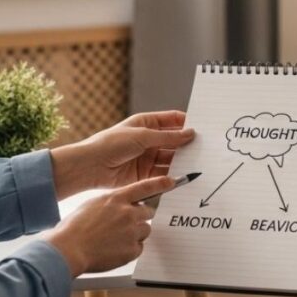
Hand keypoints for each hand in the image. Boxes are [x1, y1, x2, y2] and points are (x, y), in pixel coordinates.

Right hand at [42, 175, 174, 275]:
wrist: (68, 249)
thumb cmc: (73, 229)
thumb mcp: (92, 205)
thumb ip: (110, 203)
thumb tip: (119, 206)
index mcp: (116, 199)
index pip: (144, 187)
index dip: (160, 184)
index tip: (172, 181)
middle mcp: (128, 213)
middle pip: (148, 212)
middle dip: (139, 217)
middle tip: (124, 225)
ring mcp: (131, 231)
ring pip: (145, 230)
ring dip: (135, 234)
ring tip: (115, 240)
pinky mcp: (132, 249)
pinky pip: (138, 248)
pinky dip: (130, 250)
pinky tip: (114, 251)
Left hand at [50, 111, 194, 198]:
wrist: (90, 167)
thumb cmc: (111, 144)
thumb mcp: (142, 136)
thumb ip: (168, 137)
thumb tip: (190, 133)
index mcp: (146, 123)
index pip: (172, 121)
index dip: (187, 123)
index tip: (204, 128)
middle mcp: (148, 140)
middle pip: (174, 141)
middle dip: (188, 144)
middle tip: (206, 148)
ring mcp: (147, 157)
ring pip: (171, 158)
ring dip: (182, 161)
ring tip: (198, 163)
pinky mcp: (145, 175)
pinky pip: (163, 173)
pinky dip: (173, 175)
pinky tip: (184, 176)